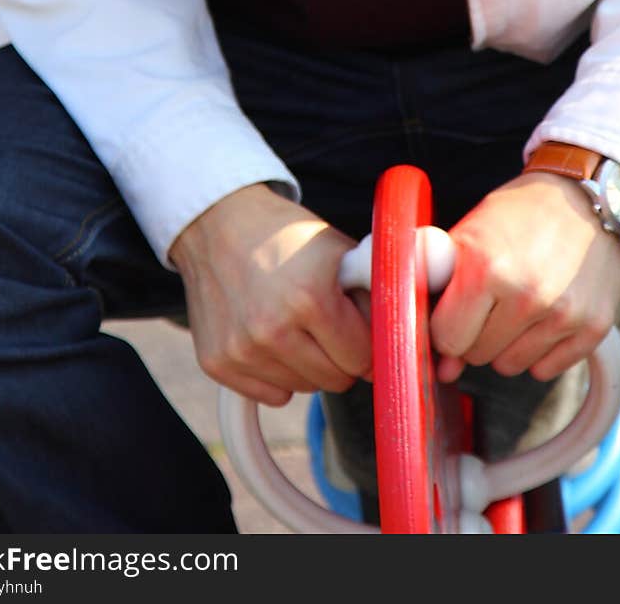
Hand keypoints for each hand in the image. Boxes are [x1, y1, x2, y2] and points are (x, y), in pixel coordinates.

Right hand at [169, 183, 371, 406]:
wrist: (218, 224)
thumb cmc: (285, 235)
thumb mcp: (338, 251)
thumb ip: (372, 295)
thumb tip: (401, 341)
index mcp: (310, 297)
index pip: (362, 358)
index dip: (366, 341)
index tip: (359, 326)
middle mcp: (273, 329)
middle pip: (335, 380)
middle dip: (341, 356)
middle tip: (329, 324)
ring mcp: (242, 350)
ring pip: (304, 389)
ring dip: (310, 364)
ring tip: (297, 324)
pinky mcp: (217, 363)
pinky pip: (272, 394)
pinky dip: (278, 373)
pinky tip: (271, 337)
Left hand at [429, 172, 619, 383]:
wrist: (584, 197)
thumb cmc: (519, 214)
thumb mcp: (470, 231)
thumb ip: (442, 289)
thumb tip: (443, 366)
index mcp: (485, 267)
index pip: (447, 337)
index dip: (446, 325)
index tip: (456, 310)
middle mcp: (526, 294)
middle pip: (477, 354)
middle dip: (476, 332)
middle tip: (491, 300)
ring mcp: (563, 313)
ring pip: (509, 366)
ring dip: (507, 343)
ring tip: (517, 305)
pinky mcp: (593, 327)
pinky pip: (545, 370)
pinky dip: (539, 350)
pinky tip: (543, 317)